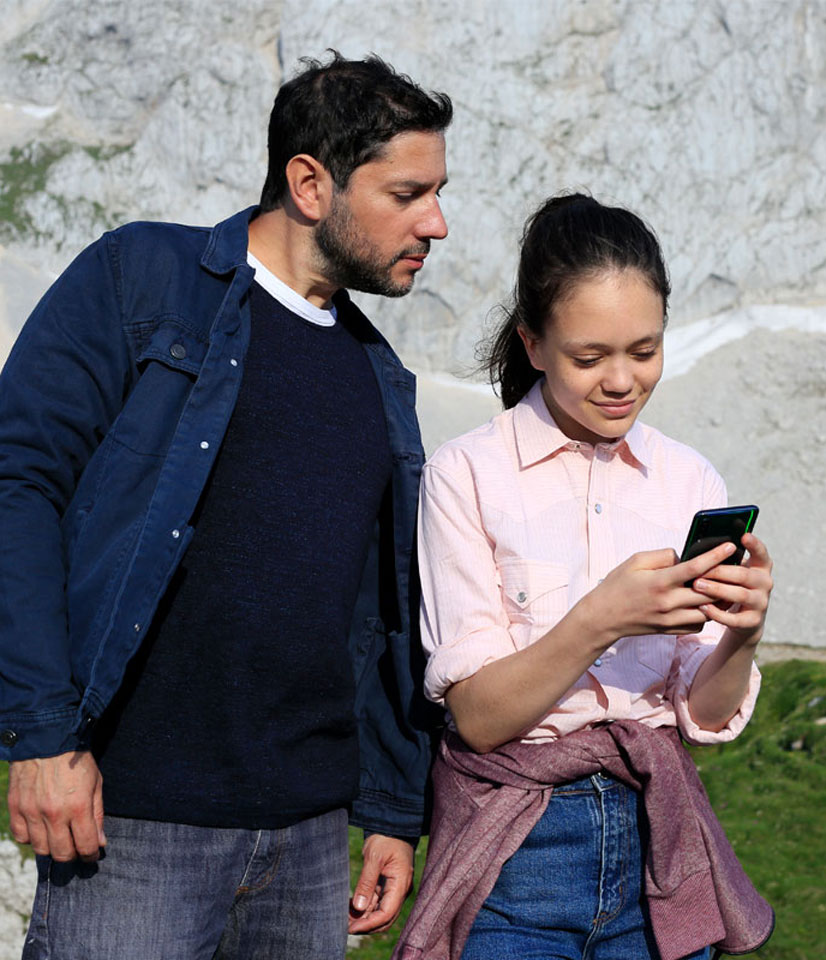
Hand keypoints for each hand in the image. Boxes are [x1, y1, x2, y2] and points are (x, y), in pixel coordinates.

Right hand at [7, 750, 105, 861]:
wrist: (47, 739)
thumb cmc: (76, 760)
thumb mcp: (96, 783)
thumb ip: (98, 814)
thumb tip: (100, 842)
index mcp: (78, 807)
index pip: (85, 845)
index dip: (91, 854)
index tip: (93, 854)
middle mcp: (53, 813)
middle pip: (62, 853)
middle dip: (73, 856)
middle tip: (77, 848)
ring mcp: (32, 812)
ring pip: (40, 849)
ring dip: (52, 848)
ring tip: (59, 838)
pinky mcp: (16, 807)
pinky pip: (21, 837)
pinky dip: (31, 838)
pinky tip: (40, 829)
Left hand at [348, 834, 413, 933]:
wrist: (391, 827)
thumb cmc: (385, 839)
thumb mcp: (374, 857)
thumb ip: (367, 882)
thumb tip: (359, 907)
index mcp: (400, 884)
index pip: (387, 913)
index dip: (370, 924)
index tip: (352, 928)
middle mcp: (400, 891)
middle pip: (385, 918)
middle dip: (366, 925)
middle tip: (346, 927)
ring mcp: (394, 889)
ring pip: (380, 911)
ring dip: (364, 917)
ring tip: (345, 918)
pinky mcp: (388, 886)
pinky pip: (377, 902)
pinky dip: (365, 907)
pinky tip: (351, 908)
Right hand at [585, 540, 738, 643]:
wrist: (603, 617)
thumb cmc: (618, 585)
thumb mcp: (634, 561)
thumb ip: (662, 556)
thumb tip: (684, 556)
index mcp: (659, 582)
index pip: (694, 568)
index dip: (715, 556)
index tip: (730, 547)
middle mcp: (667, 602)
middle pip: (708, 591)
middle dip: (723, 578)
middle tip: (733, 568)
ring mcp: (670, 619)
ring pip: (708, 610)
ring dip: (718, 598)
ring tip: (722, 586)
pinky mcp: (670, 630)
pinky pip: (698, 624)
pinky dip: (706, 613)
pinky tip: (704, 603)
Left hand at [689, 532, 772, 645]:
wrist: (743, 620)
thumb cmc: (731, 586)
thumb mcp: (731, 572)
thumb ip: (724, 560)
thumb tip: (701, 549)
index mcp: (760, 567)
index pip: (761, 553)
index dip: (754, 544)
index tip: (744, 535)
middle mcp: (764, 583)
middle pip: (743, 574)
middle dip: (719, 572)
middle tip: (698, 571)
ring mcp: (761, 603)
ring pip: (739, 595)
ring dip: (716, 590)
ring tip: (697, 585)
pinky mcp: (753, 621)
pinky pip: (735, 618)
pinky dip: (717, 613)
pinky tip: (703, 607)